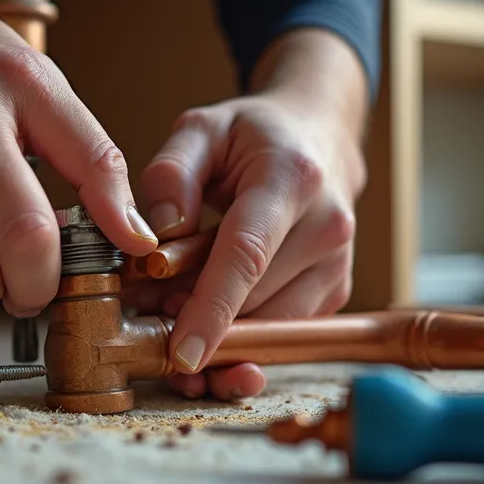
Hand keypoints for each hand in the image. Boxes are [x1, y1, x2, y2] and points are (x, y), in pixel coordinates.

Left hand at [133, 30, 369, 400]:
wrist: (320, 135)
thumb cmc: (255, 134)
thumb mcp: (201, 129)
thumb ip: (170, 175)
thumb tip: (159, 235)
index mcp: (291, 179)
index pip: (248, 256)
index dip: (212, 310)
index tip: (183, 353)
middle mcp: (327, 227)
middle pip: (253, 300)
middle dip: (194, 316)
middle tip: (146, 303)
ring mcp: (337, 264)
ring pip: (267, 326)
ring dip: (217, 328)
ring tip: (175, 298)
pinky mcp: (335, 292)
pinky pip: (279, 329)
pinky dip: (240, 327)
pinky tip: (211, 301)